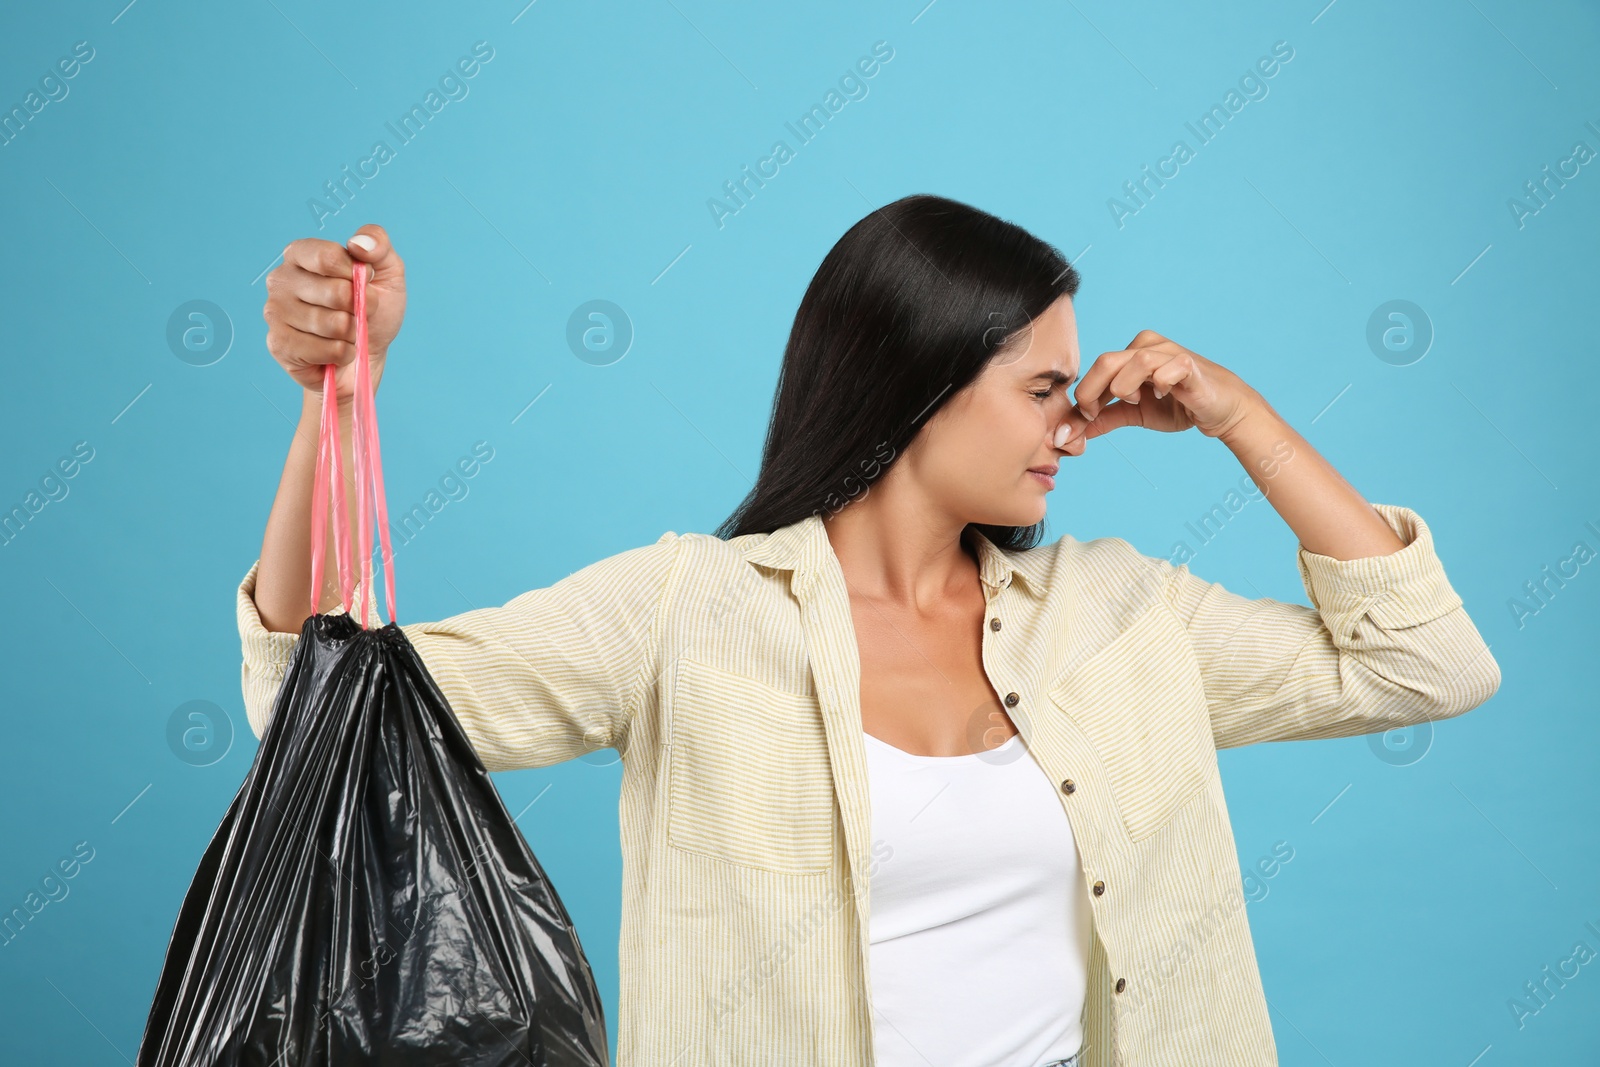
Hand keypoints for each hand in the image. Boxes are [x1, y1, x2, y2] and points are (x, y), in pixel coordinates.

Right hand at [264, 224, 406, 402]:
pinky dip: (343, 353)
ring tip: (347, 332)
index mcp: (300, 254)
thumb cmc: (374, 311)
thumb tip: (358, 243)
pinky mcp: (279, 344)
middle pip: (335, 292)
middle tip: (359, 312)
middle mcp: (280, 279)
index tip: (365, 280)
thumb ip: (378, 244)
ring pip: (334, 324)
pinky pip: (327, 350)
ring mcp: (275, 312)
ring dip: (353, 332)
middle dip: (361, 307)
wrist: (367, 354)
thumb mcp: (387, 272)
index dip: (356, 274)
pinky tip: (338, 350)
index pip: (328, 256)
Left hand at [1057, 330, 1262, 451]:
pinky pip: (1168, 367)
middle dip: (1093, 392)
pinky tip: (1165, 395)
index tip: (1086, 417)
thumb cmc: (1176, 406)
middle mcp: (1147, 347)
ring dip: (1125, 388)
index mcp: (1130, 354)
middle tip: (1096, 413)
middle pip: (1106, 361)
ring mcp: (1169, 353)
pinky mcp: (1189, 365)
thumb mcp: (1132, 414)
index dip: (1084, 394)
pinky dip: (1160, 384)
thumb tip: (1067, 434)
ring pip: (1134, 361)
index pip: (1095, 368)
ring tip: (1136, 401)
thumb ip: (1102, 418)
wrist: (1219, 410)